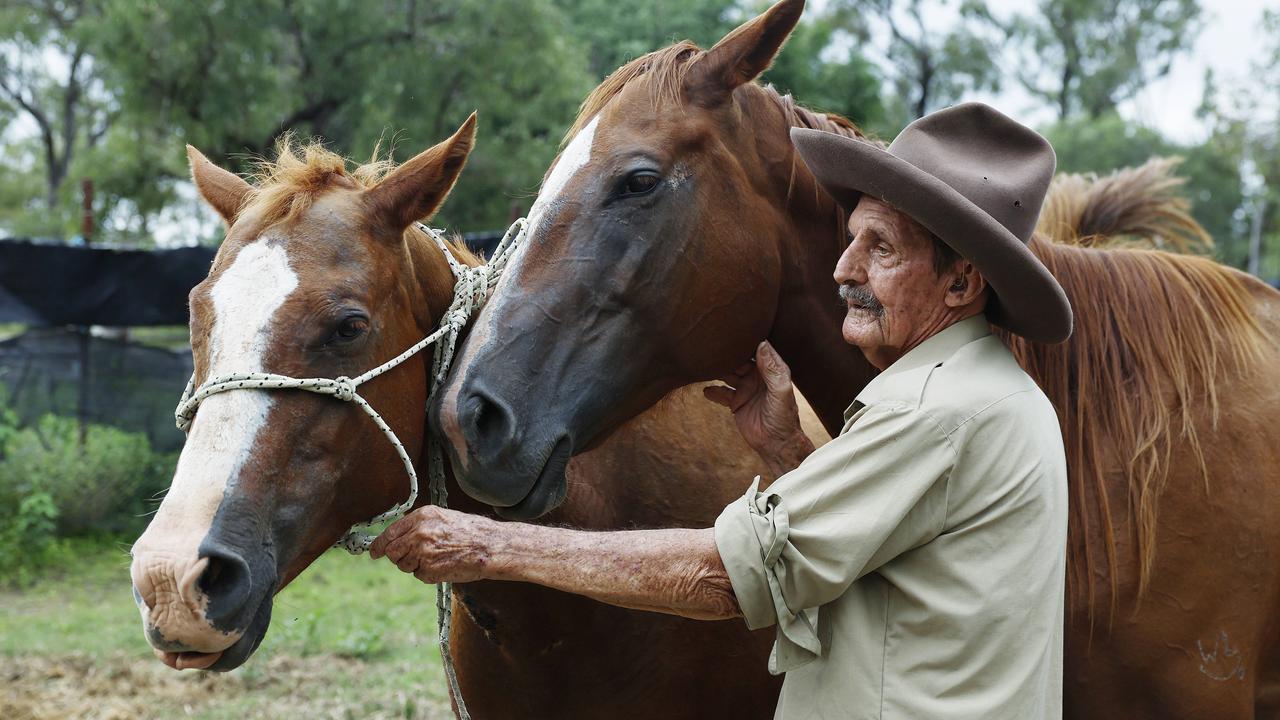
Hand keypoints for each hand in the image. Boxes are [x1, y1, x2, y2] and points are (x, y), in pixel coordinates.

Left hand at [369, 505, 498, 583]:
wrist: (489, 546)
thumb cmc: (469, 531)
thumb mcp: (442, 518)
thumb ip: (418, 525)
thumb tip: (396, 538)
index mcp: (421, 517)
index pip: (390, 533)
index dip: (379, 545)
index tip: (374, 552)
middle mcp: (418, 534)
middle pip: (392, 552)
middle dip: (398, 557)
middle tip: (412, 556)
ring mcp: (422, 553)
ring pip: (404, 565)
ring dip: (414, 565)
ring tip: (436, 557)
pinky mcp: (429, 571)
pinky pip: (419, 575)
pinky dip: (427, 573)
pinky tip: (443, 565)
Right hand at [703, 341, 812, 473]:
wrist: (776, 444)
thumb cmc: (783, 417)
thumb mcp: (780, 391)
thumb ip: (772, 369)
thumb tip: (762, 344)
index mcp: (772, 371)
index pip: (759, 349)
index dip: (748, 339)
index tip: (734, 329)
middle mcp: (758, 377)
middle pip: (739, 360)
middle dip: (727, 354)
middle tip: (712, 347)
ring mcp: (746, 389)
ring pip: (728, 374)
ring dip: (717, 370)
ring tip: (704, 366)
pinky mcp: (736, 402)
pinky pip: (721, 393)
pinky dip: (712, 391)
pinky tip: (706, 391)